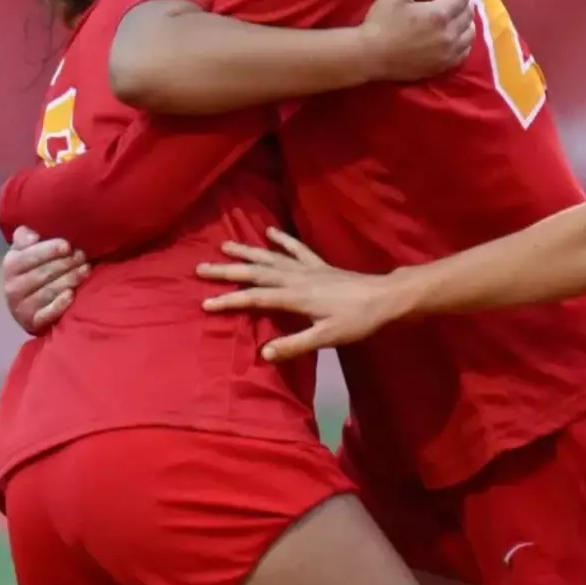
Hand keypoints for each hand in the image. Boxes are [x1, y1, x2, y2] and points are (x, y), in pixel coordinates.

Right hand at [2, 226, 87, 334]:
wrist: (27, 304)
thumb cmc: (31, 270)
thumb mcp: (24, 251)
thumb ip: (25, 238)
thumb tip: (32, 236)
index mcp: (10, 266)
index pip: (29, 256)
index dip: (49, 250)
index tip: (67, 246)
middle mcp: (12, 287)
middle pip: (42, 273)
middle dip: (65, 263)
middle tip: (82, 257)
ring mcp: (21, 307)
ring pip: (48, 291)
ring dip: (69, 279)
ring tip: (86, 270)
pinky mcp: (32, 322)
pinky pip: (47, 313)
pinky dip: (60, 304)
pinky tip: (72, 294)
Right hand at [196, 229, 409, 360]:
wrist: (385, 298)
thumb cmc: (357, 321)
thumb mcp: (326, 338)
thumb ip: (294, 345)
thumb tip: (263, 353)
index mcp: (295, 297)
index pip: (255, 298)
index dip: (229, 301)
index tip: (205, 303)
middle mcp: (296, 278)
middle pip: (256, 273)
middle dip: (227, 270)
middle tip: (200, 267)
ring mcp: (308, 269)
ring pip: (271, 257)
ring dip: (247, 251)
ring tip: (225, 244)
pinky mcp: (320, 265)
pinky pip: (297, 249)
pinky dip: (282, 239)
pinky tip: (270, 231)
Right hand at [361, 0, 475, 81]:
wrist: (371, 55)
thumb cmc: (382, 21)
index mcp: (439, 14)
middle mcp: (449, 34)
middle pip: (468, 15)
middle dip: (464, 4)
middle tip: (455, 0)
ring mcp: (448, 53)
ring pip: (470, 35)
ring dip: (467, 23)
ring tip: (457, 18)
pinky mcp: (443, 66)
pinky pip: (464, 53)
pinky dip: (464, 42)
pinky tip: (457, 38)